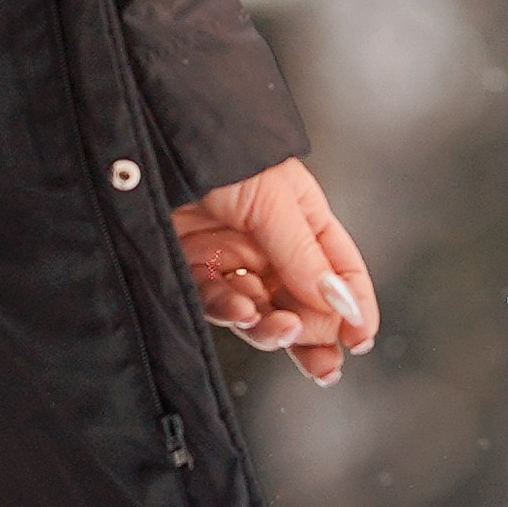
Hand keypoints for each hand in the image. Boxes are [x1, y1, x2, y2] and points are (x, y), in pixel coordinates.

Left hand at [170, 158, 378, 387]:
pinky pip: (218, 303)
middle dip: (316, 336)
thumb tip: (339, 303)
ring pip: (262, 311)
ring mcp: (231, 257)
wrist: (148, 138)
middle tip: (325, 368)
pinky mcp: (192, 269)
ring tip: (282, 332)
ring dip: (274, 329)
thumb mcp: (273, 200)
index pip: (339, 269)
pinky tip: (244, 312)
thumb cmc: (220, 151)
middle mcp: (270, 242)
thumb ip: (304, 255)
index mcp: (302, 217)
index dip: (353, 305)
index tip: (359, 341)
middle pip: (302, 302)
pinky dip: (233, 313)